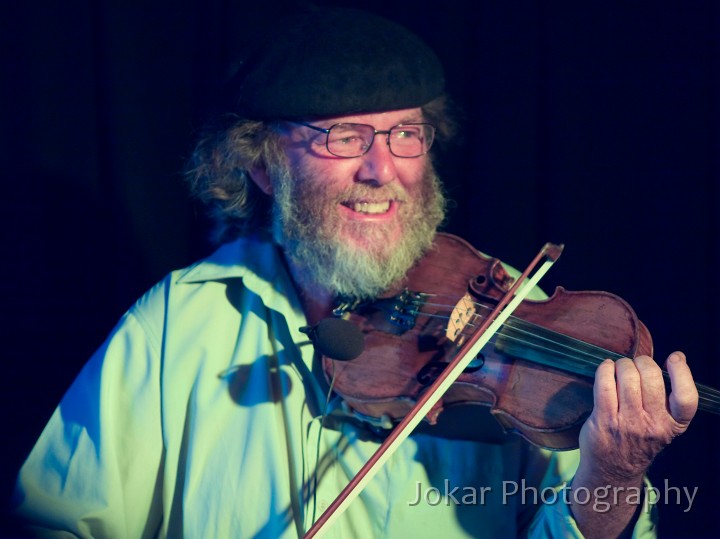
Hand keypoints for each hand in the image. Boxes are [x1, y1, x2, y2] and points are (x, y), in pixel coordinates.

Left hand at [579, 351, 698, 481]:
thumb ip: (667, 398)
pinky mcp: (604, 419)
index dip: (682, 373)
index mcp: (673, 425)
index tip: (674, 358)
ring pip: (627, 377)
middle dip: (642, 362)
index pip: (686, 398)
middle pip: (652, 378)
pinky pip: (605, 384)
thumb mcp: (663, 425)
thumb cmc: (638, 439)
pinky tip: (606, 368)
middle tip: (636, 364)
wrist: (613, 469)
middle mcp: (653, 425)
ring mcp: (627, 423)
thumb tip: (676, 358)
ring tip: (619, 368)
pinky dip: (604, 370)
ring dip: (622, 365)